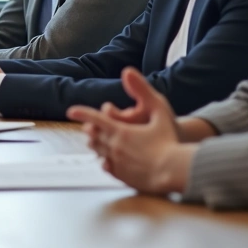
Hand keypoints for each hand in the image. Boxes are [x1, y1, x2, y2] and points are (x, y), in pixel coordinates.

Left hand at [66, 68, 192, 194]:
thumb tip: (127, 71)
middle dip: (91, 130)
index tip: (71, 111)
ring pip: (99, 152)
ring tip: (95, 141)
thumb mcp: (159, 109)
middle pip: (94, 136)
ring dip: (96, 144)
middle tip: (89, 126)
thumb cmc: (170, 139)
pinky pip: (108, 167)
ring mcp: (117, 163)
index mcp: (120, 131)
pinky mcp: (123, 177)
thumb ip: (143, 90)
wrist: (176, 170)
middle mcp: (114, 147)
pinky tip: (107, 161)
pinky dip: (105, 161)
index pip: (95, 119)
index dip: (82, 113)